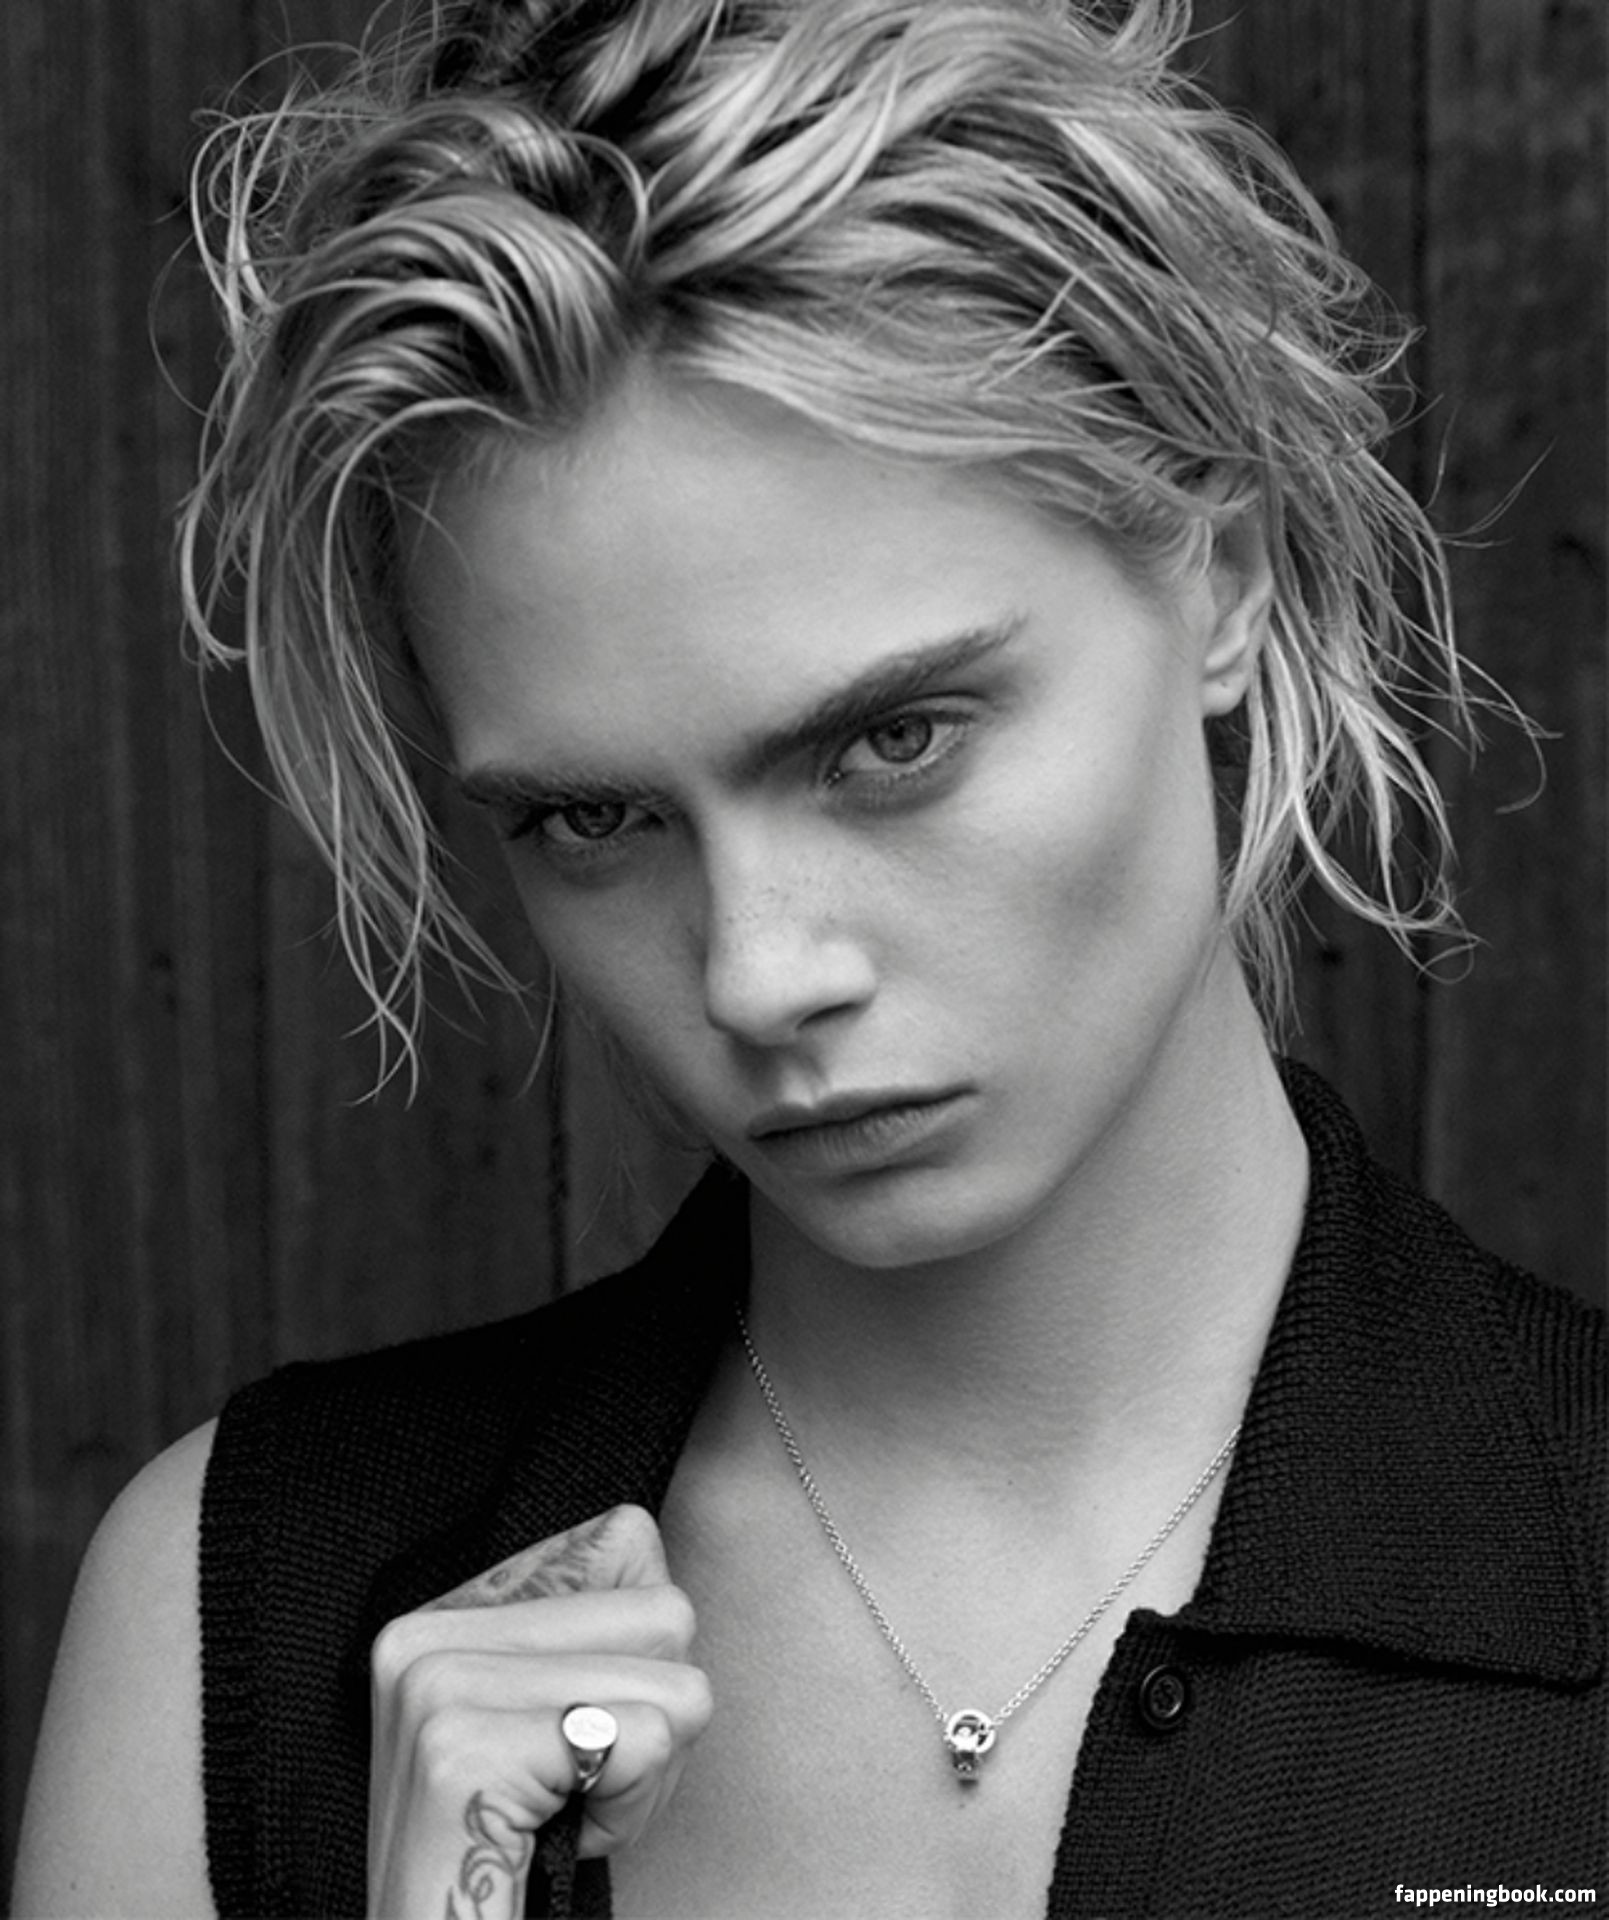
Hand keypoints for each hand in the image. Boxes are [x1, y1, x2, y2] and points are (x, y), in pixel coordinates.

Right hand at [366, 1504, 710, 1919]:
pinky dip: (630, 1812)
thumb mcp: (552, 1724)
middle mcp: (422, 1638)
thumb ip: (595, 1627)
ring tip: (565, 1817)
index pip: (622, 1541)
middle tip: (579, 1791)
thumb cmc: (513, 1864)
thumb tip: (639, 1537)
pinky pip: (645, 1741)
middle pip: (665, 1610)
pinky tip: (560, 1843)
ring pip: (673, 1681)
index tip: (576, 1736)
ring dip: (648, 1778)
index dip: (641, 1656)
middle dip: (658, 1719)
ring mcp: (434, 1691)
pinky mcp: (462, 1755)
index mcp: (437, 1617)